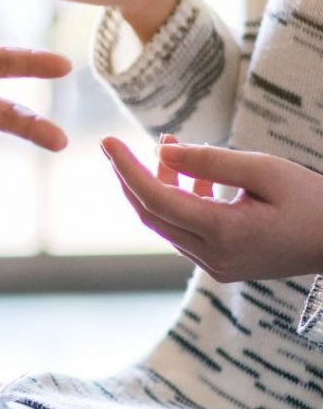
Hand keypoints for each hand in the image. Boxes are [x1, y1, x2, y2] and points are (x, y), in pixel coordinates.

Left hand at [102, 134, 322, 281]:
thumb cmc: (314, 202)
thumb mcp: (266, 170)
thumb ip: (212, 160)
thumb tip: (162, 150)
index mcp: (224, 233)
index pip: (156, 199)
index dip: (126, 168)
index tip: (106, 142)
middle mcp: (213, 256)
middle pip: (151, 214)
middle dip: (131, 177)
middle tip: (118, 145)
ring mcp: (216, 266)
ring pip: (166, 222)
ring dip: (159, 184)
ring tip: (169, 145)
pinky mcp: (221, 265)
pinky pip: (184, 231)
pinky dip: (178, 200)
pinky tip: (191, 175)